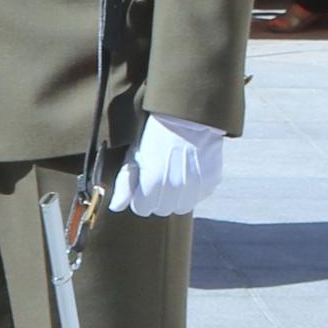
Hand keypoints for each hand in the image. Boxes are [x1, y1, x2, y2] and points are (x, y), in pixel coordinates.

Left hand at [109, 113, 224, 218]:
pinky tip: (189, 172)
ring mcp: (196, 186)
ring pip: (182, 207)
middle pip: (162, 210)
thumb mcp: (133, 157)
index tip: (142, 184)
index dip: (140, 197)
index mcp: (152, 183)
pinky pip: (199, 196)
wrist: (186, 118)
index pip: (142, 209)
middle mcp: (176, 188)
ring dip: (176, 197)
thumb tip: (115, 207)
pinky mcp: (211, 181)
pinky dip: (193, 189)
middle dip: (157, 198)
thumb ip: (124, 184)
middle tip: (158, 178)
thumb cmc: (154, 137)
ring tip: (173, 176)